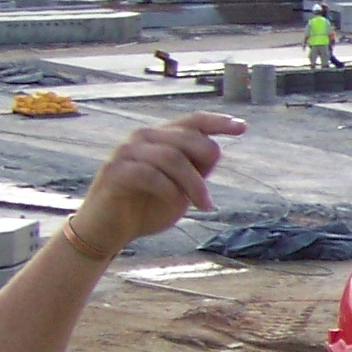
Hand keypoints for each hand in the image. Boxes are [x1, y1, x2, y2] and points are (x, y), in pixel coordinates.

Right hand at [67, 113, 243, 256]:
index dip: (218, 122)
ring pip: (171, 157)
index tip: (242, 127)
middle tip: (208, 200)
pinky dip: (168, 189)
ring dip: (192, 185)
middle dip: (205, 168)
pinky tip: (174, 202)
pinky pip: (149, 174)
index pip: (193, 121)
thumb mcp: (180, 189)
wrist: (108, 230)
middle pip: (187, 138)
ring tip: (201, 206)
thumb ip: (196, 170)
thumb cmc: (146, 207)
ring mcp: (127, 152)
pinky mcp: (114, 171)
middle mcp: (143, 138)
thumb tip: (215, 149)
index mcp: (161, 138)